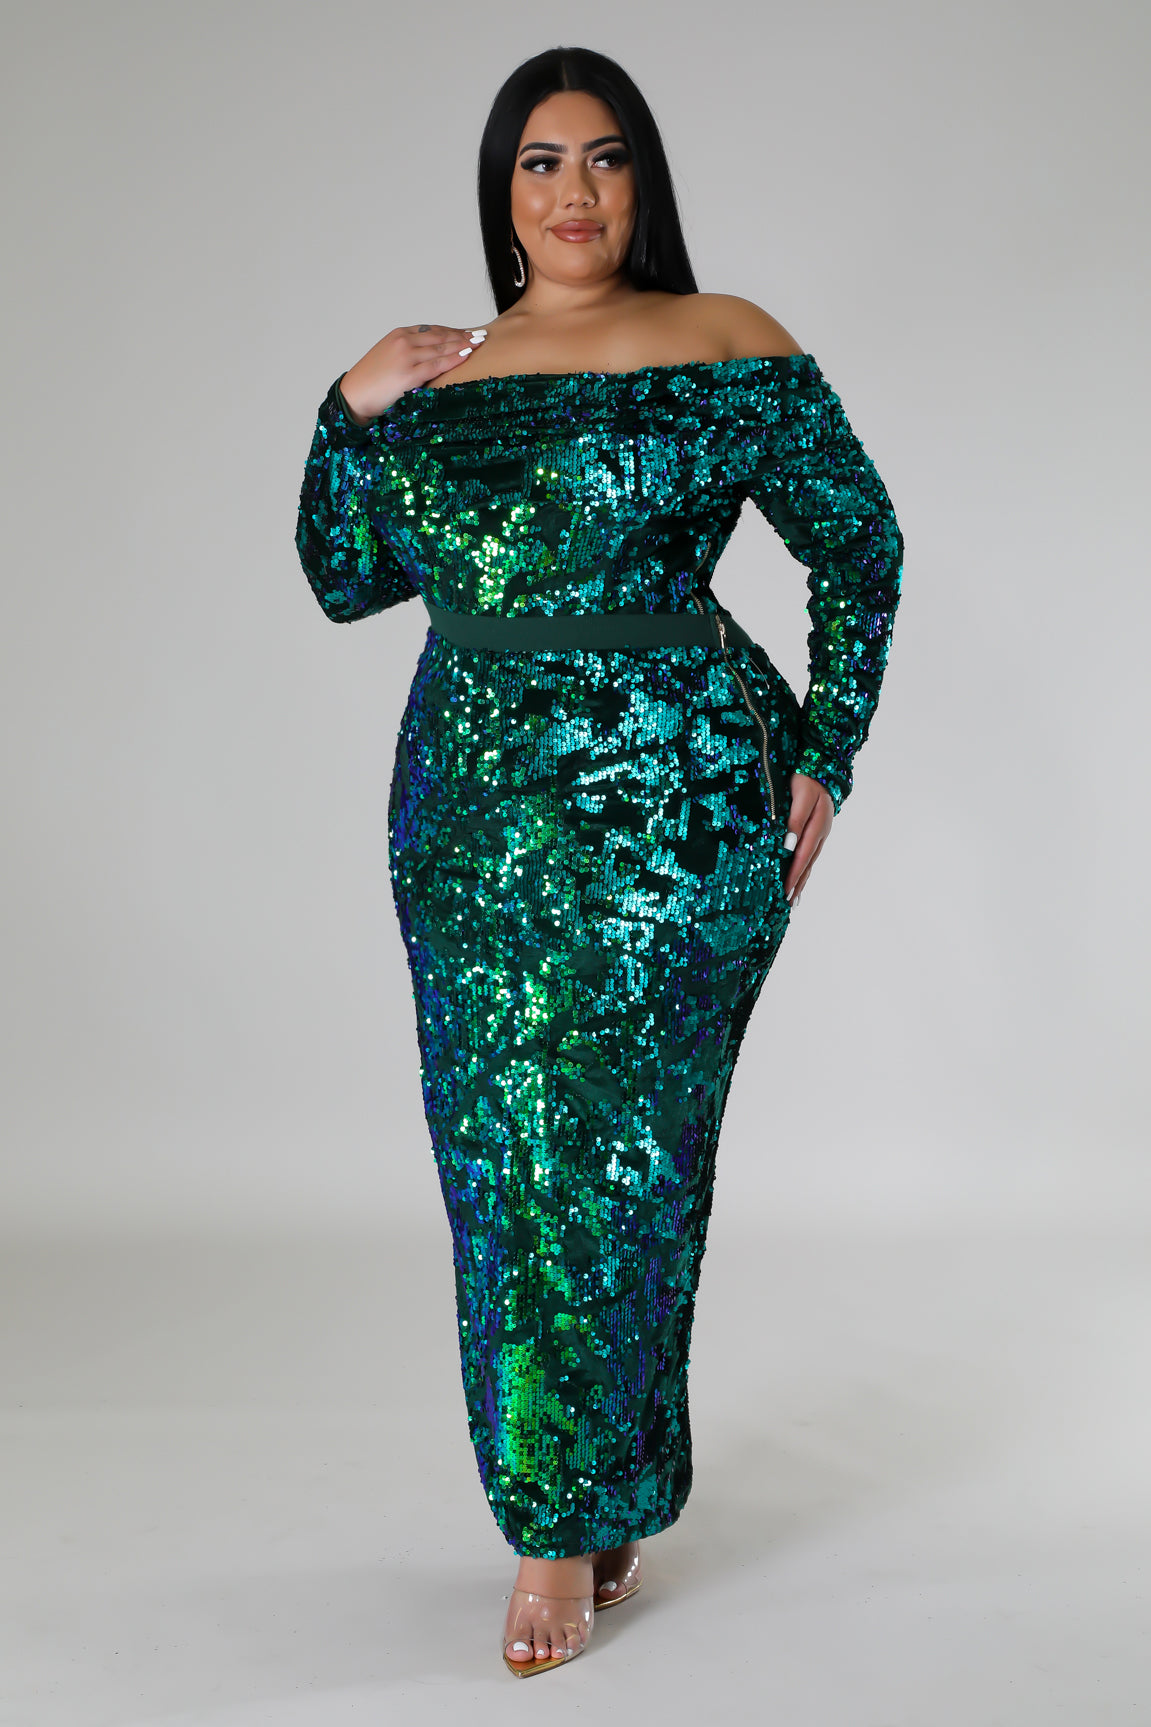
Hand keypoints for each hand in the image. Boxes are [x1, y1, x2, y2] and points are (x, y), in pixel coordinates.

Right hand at [338, 322, 488, 420]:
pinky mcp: (409, 374)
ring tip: (479, 343)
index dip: (452, 331)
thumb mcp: (389, 357)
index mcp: (399, 335)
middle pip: (440, 335)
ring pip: (441, 347)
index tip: (467, 333)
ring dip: (463, 344)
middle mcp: (404, 341)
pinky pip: (437, 364)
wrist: (354, 395)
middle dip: (462, 335)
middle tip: (481, 335)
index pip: (432, 329)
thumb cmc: (371, 381)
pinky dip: (454, 359)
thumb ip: (409, 353)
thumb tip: (430, 357)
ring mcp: (407, 356)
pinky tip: (466, 355)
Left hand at [782, 772, 833, 905]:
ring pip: (810, 861)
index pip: (802, 855)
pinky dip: (804, 868)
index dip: (794, 874)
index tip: (785, 890)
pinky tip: (799, 878)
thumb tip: (789, 844)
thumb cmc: (806, 780)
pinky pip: (810, 854)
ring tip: (793, 898)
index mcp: (817, 826)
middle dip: (798, 883)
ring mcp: (820, 833)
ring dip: (802, 880)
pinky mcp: (816, 832)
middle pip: (808, 863)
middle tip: (788, 903)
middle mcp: (820, 833)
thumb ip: (795, 819)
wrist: (821, 767)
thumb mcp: (801, 796)